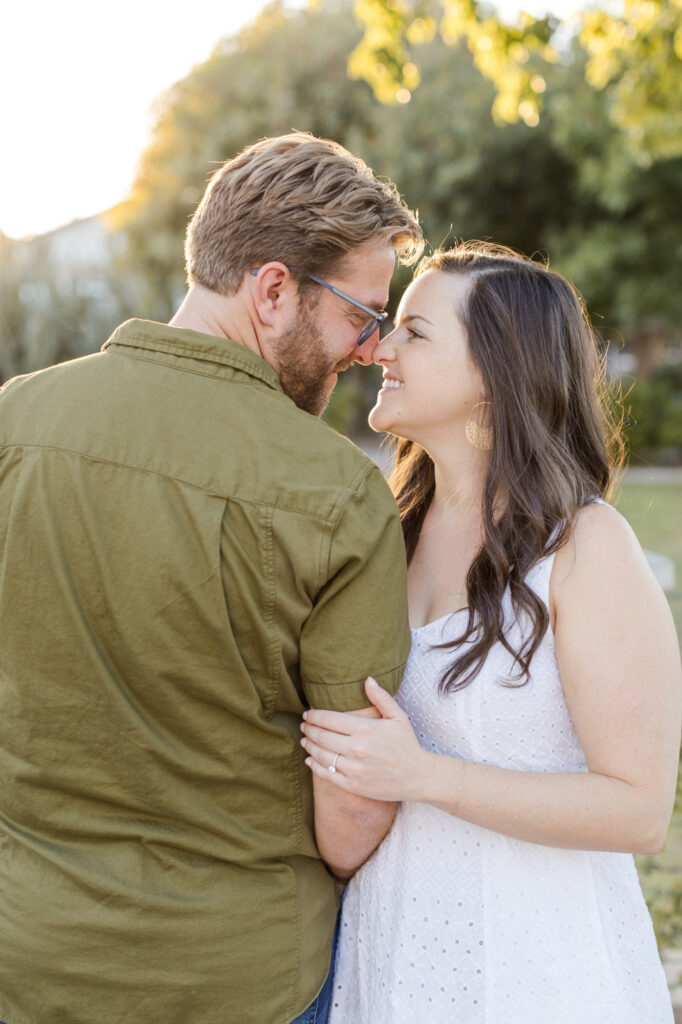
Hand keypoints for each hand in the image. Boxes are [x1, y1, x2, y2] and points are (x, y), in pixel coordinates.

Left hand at [300, 677, 430, 801]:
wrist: (417, 777)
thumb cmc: (407, 745)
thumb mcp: (398, 717)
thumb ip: (381, 697)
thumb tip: (367, 679)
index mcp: (365, 729)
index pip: (329, 719)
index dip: (314, 716)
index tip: (308, 714)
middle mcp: (357, 748)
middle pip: (321, 736)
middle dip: (308, 729)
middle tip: (303, 726)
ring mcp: (354, 768)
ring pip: (321, 755)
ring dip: (309, 746)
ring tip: (305, 740)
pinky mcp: (353, 785)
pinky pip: (327, 774)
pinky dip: (314, 765)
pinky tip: (310, 759)